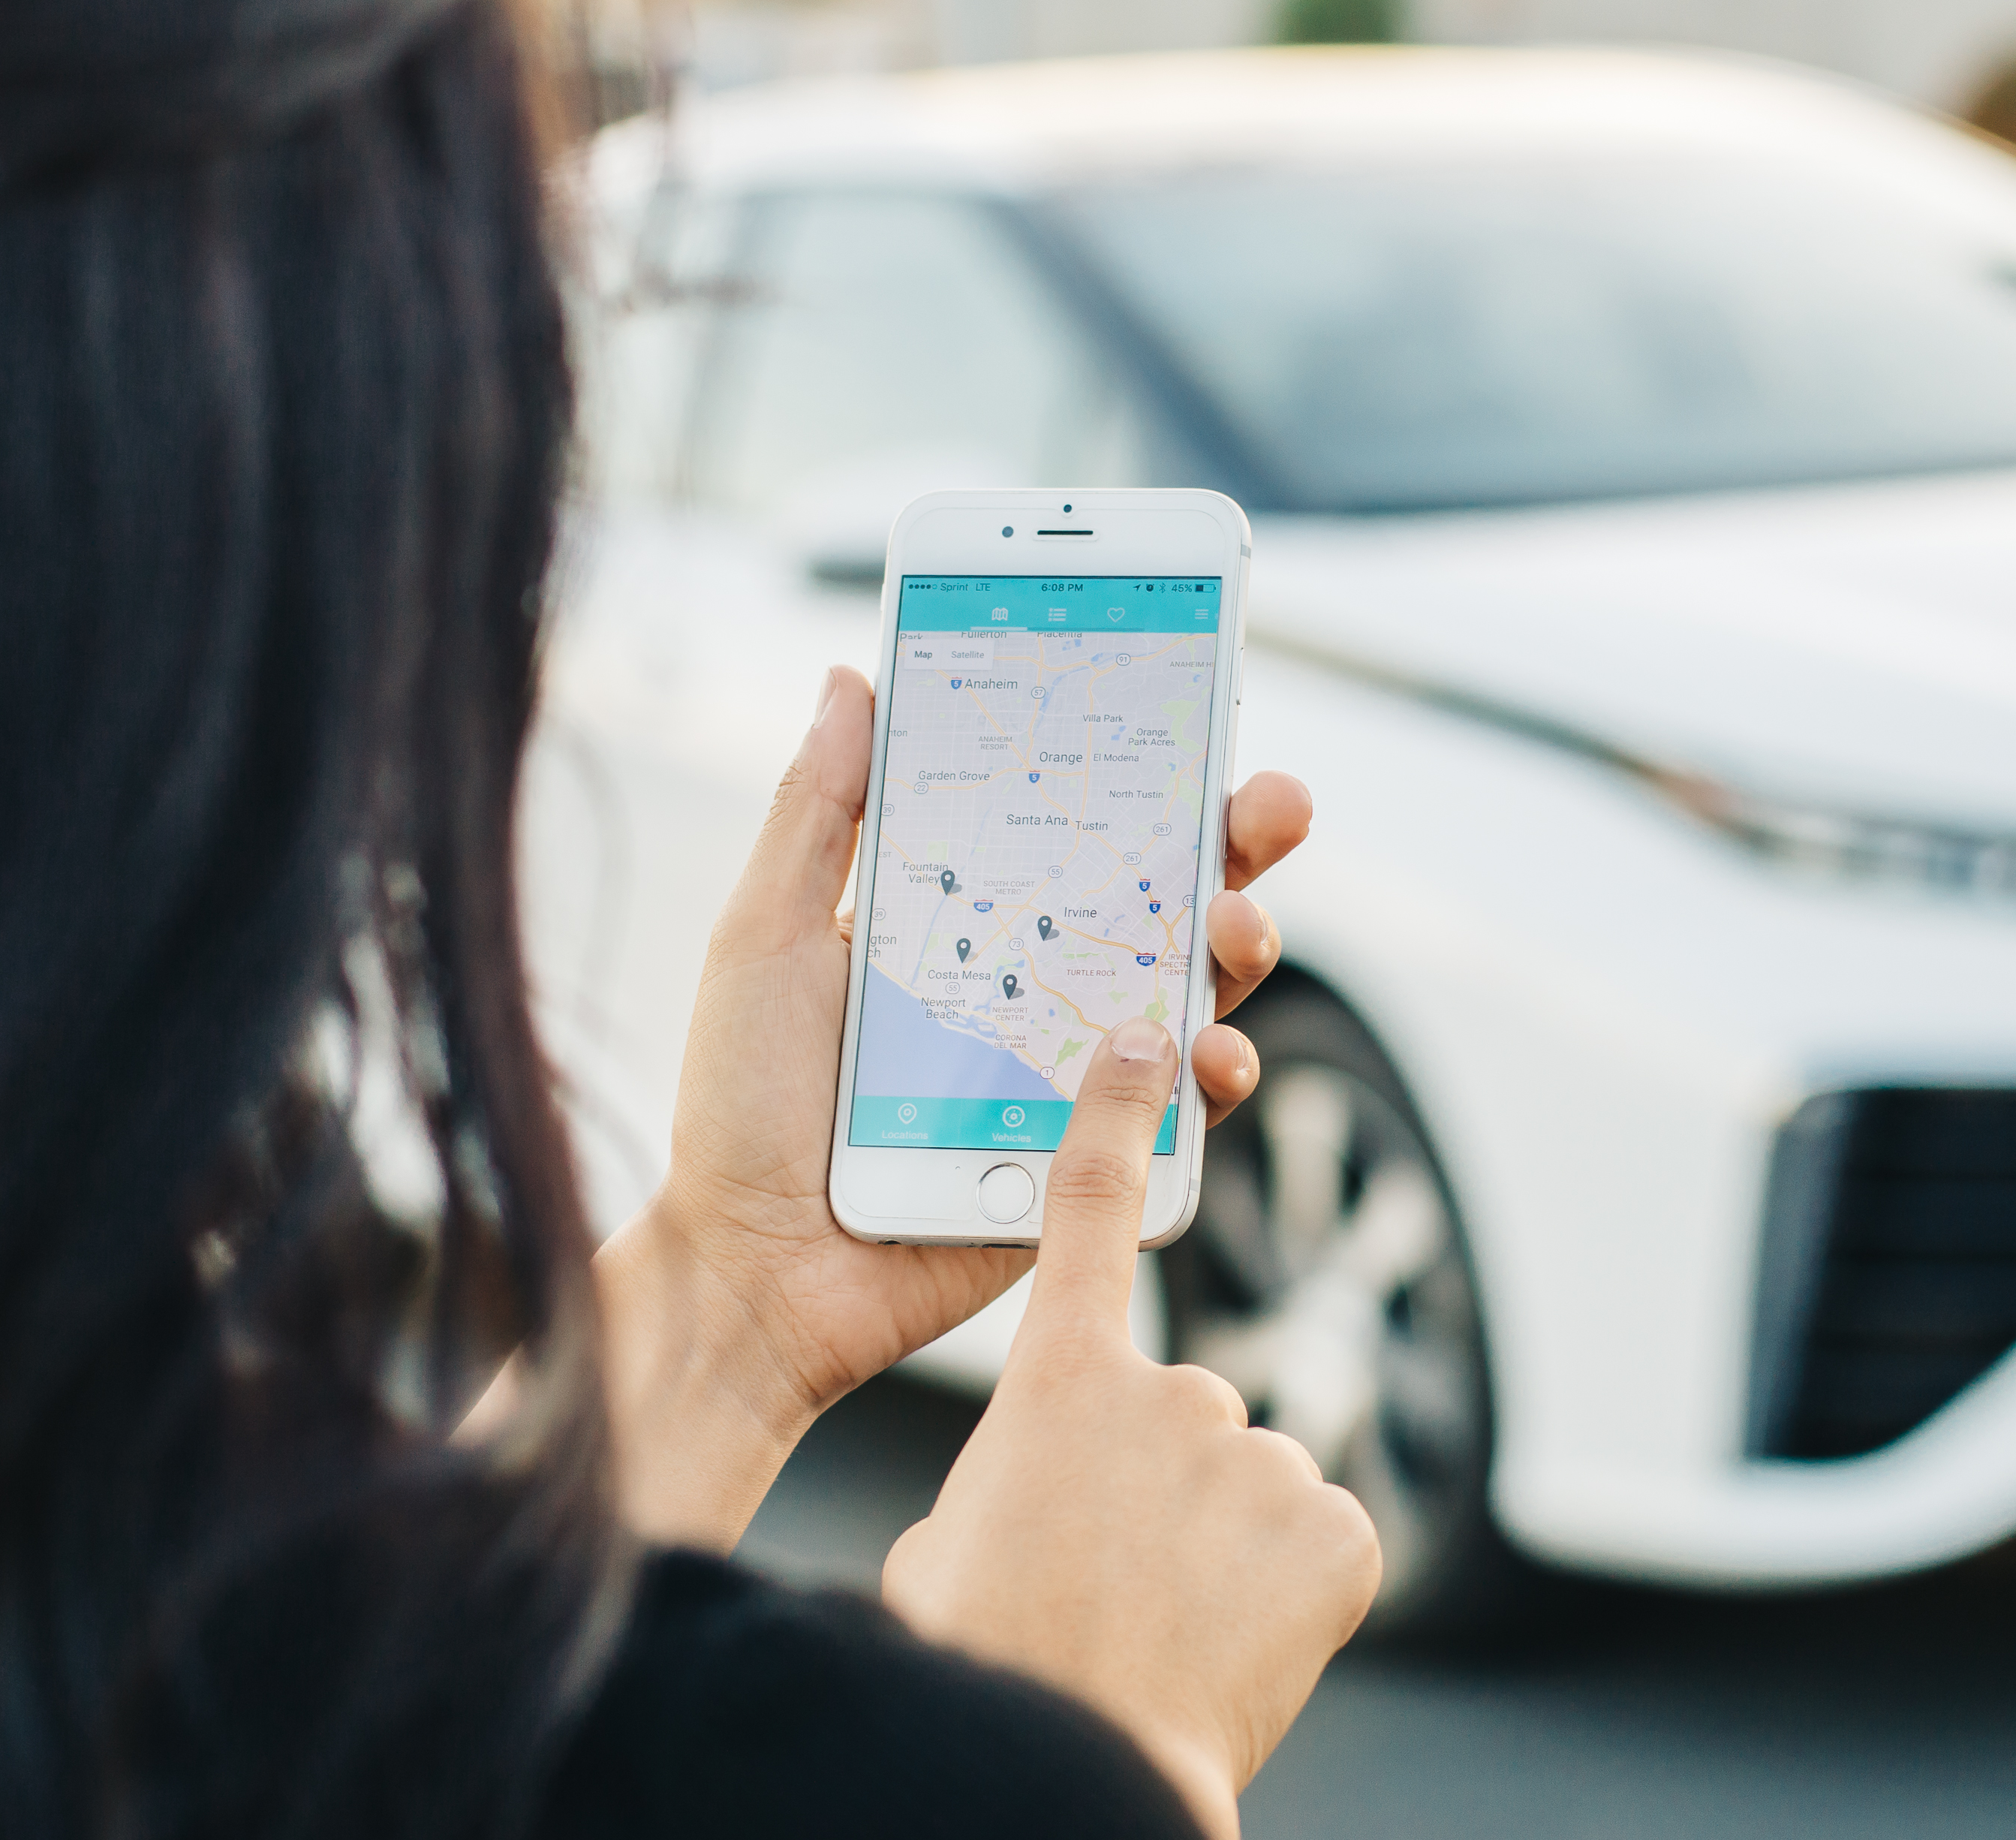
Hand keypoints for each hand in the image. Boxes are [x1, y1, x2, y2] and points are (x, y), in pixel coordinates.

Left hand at [595, 665, 1313, 1545]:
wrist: (753, 1276)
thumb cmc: (741, 1109)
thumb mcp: (765, 938)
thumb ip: (818, 813)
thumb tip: (853, 676)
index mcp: (962, 919)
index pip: (1069, 821)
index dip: (1135, 764)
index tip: (1188, 702)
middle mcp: (1032, 985)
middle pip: (1159, 889)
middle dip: (1234, 835)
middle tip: (1273, 803)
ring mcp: (1071, 1072)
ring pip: (1193, 986)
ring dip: (1241, 940)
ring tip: (1237, 924)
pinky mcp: (1094, 1158)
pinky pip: (1182, 1108)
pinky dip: (1216, 1071)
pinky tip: (1208, 1050)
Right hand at [882, 1018, 1381, 1839]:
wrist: (1078, 1758)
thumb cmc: (993, 1658)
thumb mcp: (948, 1545)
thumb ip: (1004, 1478)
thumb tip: (1027, 1496)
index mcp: (1060, 1383)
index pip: (1091, 1212)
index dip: (1121, 1116)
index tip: (1151, 1038)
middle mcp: (1172, 1395)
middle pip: (1180, 1417)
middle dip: (1156, 1492)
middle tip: (1111, 1584)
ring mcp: (1265, 1459)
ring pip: (1250, 1489)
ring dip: (1219, 1550)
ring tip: (1168, 1632)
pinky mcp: (1341, 1530)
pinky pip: (1319, 1545)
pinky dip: (1289, 1595)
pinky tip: (1238, 1645)